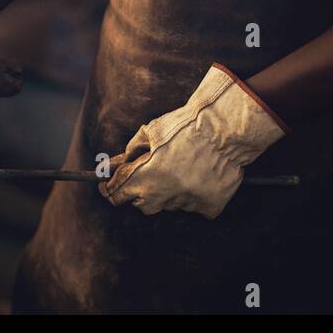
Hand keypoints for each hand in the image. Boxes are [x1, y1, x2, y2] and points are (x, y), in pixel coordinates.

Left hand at [100, 64, 288, 218]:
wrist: (225, 129)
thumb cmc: (186, 125)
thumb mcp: (151, 131)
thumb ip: (131, 150)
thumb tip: (119, 162)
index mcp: (144, 179)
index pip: (116, 196)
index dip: (109, 189)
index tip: (107, 185)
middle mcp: (163, 197)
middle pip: (141, 205)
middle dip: (140, 192)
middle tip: (149, 173)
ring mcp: (187, 204)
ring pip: (170, 204)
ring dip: (169, 191)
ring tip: (181, 167)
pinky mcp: (209, 207)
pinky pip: (195, 206)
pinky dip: (194, 194)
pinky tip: (200, 175)